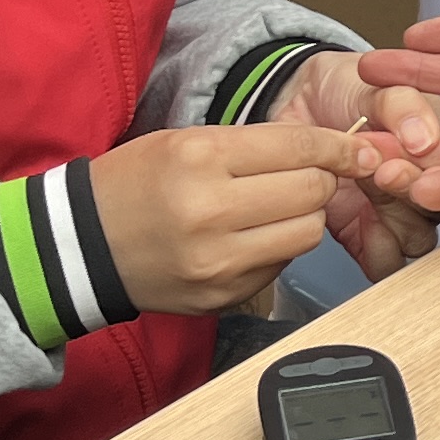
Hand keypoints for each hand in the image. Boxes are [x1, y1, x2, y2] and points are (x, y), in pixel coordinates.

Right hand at [86, 121, 384, 314]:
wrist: (81, 246)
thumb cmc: (136, 184)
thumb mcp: (185, 142)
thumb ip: (256, 145)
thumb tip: (331, 150)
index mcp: (201, 160)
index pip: (300, 149)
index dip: (339, 146)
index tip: (357, 148)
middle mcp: (212, 212)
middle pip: (313, 192)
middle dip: (322, 180)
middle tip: (306, 175)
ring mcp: (218, 262)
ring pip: (306, 233)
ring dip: (304, 216)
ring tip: (275, 207)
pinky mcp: (222, 296)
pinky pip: (280, 266)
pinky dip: (276, 248)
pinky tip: (248, 238)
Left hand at [270, 49, 439, 279]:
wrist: (297, 106)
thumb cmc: (345, 89)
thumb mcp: (377, 85)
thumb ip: (403, 106)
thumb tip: (424, 140)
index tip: (414, 153)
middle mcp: (430, 183)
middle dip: (413, 192)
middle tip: (382, 170)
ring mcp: (400, 213)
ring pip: (418, 238)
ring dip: (394, 219)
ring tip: (365, 188)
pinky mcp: (368, 236)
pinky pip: (385, 261)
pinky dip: (375, 247)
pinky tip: (360, 221)